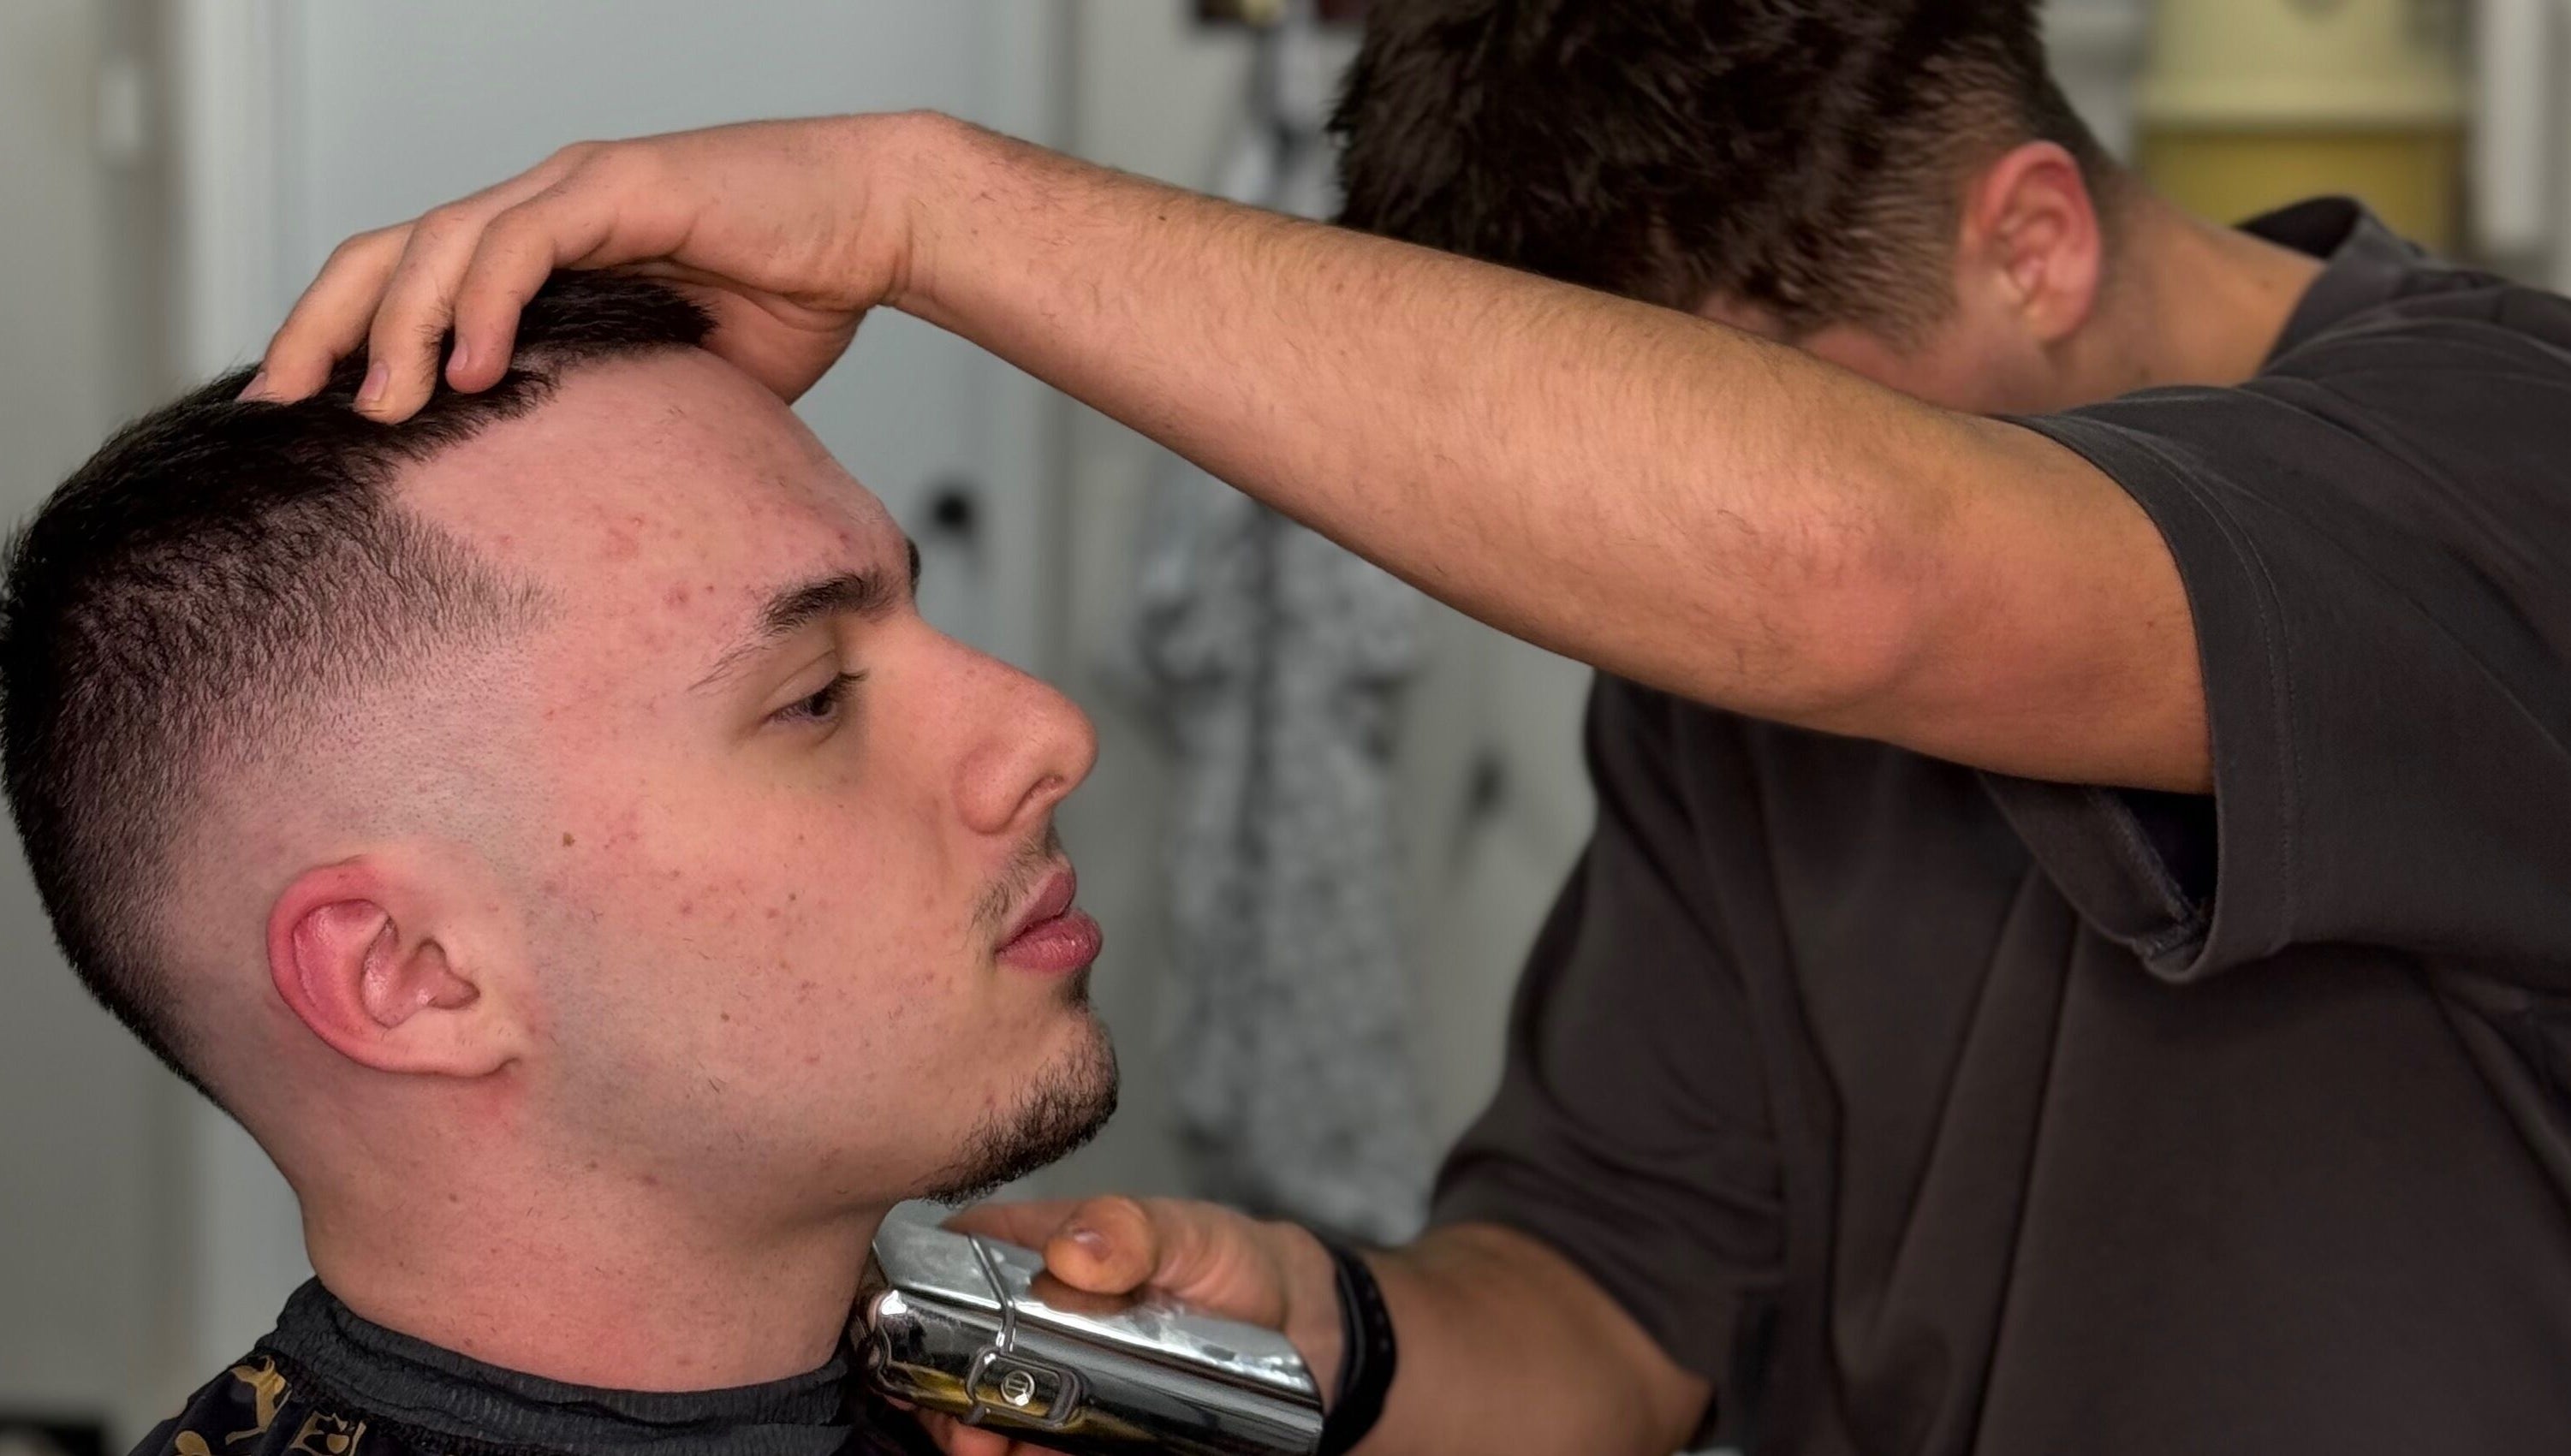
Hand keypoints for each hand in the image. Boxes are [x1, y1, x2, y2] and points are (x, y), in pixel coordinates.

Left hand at [246, 113, 947, 420]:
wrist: (876, 224)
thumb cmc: (794, 297)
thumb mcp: (674, 384)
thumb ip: (609, 421)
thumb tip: (565, 517)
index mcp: (538, 251)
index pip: (403, 282)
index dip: (339, 341)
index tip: (295, 418)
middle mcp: (537, 209)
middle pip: (383, 252)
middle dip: (319, 328)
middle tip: (277, 407)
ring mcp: (572, 190)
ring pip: (437, 242)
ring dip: (396, 327)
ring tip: (376, 408)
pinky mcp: (619, 187)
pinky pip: (523, 242)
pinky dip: (483, 302)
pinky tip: (468, 367)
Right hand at [908, 1196, 1345, 1455]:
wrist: (1298, 1332)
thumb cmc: (1231, 1262)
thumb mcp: (1188, 1232)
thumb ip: (1133, 1230)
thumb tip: (1072, 1249)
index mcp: (1034, 1251)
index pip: (942, 1264)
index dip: (915, 1304)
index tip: (924, 1350)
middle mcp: (1028, 1317)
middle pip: (947, 1361)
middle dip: (947, 1402)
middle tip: (974, 1434)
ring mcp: (1050, 1378)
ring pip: (982, 1417)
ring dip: (984, 1445)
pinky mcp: (1078, 1429)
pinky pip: (1035, 1451)